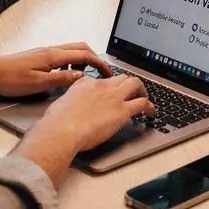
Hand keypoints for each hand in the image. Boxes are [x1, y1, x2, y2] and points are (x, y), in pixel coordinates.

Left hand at [0, 44, 111, 96]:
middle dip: (95, 58)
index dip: (99, 63)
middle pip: (81, 48)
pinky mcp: (40, 57)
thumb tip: (81, 77)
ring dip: (83, 60)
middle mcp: (51, 51)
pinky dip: (71, 63)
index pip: (84, 55)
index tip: (107, 72)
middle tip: (102, 71)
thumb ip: (61, 79)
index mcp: (53, 56)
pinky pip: (62, 56)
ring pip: (71, 51)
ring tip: (85, 76)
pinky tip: (66, 75)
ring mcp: (45, 52)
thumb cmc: (10, 78)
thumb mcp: (38, 83)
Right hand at [39, 74, 153, 156]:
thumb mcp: (60, 104)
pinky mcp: (122, 111)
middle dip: (128, 84)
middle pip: (121, 77)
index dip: (107, 86)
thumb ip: (70, 102)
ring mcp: (113, 97)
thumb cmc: (57, 122)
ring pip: (135, 84)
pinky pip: (142, 103)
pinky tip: (151, 113)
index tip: (109, 92)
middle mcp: (101, 86)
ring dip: (142, 90)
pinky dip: (149, 107)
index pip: (101, 80)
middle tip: (132, 92)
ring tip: (144, 98)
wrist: (62, 130)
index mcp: (85, 83)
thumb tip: (71, 107)